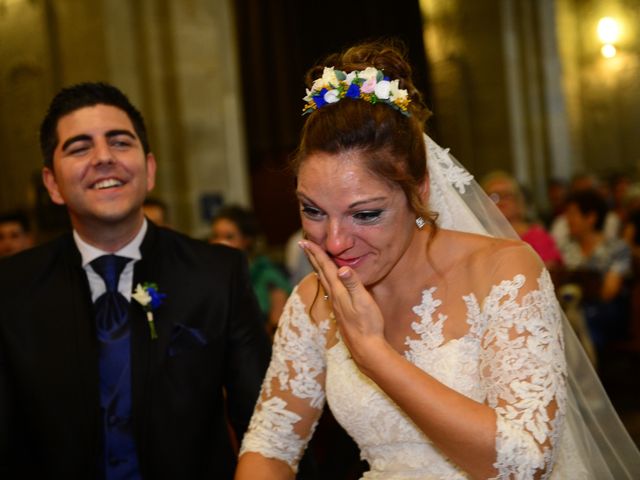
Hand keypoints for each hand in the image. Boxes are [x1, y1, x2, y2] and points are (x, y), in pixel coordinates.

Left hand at [299, 240, 385, 366]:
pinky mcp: (340, 311)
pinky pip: (329, 289)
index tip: (305, 241)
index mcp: (338, 290)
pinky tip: (328, 282)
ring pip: (323, 281)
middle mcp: (334, 296)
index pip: (325, 267)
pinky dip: (325, 279)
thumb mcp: (364, 301)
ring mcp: (336, 304)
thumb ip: (353, 284)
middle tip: (303, 244)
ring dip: (317, 267)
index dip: (316, 252)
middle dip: (312, 256)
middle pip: (320, 272)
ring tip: (313, 258)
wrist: (366, 348)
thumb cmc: (368, 324)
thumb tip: (341, 269)